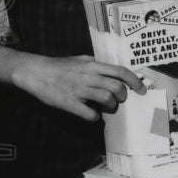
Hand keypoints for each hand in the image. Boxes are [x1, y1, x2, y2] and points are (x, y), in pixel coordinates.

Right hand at [14, 53, 145, 120]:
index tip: (142, 90)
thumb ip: (96, 65)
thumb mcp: (80, 59)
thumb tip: (111, 72)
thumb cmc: (59, 66)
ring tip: (106, 107)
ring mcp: (80, 90)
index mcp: (93, 65)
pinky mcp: (70, 103)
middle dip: (123, 97)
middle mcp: (89, 76)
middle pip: (117, 88)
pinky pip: (90, 114)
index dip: (135, 81)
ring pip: (107, 100)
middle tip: (119, 100)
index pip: (121, 72)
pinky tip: (91, 114)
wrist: (35, 72)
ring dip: (111, 107)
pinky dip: (94, 117)